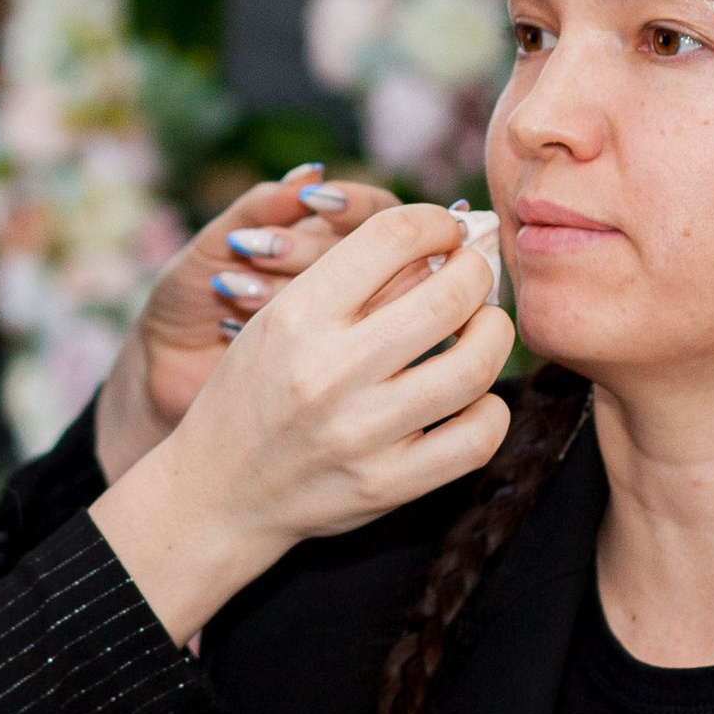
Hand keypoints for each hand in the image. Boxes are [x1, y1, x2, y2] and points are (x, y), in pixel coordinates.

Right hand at [90, 203, 515, 642]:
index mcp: (296, 315)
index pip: (391, 235)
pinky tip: (475, 397)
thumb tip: (442, 240)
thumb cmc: (254, 392)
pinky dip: (492, 410)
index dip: (435, 221)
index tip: (445, 231)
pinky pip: (477, 438)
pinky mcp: (387, 485)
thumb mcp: (276, 319)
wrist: (218, 492)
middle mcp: (328, 370)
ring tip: (485, 328)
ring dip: (495, 334)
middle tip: (473, 274)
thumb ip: (348, 280)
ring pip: (475, 365)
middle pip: (449, 294)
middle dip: (477, 271)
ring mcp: (361, 432)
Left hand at [95, 163, 400, 479]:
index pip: (379, 212)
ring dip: (289, 289)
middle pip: (378, 258)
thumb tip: (311, 170)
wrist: (163, 367)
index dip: (353, 205)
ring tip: (233, 287)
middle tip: (256, 250)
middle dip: (310, 250)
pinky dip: (282, 332)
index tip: (314, 203)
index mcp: (331, 241)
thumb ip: (262, 208)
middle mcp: (353, 285)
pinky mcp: (335, 376)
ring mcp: (349, 334)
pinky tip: (232, 324)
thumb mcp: (216, 242)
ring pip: (361, 304)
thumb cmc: (192, 292)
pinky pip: (335, 352)